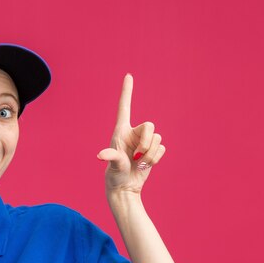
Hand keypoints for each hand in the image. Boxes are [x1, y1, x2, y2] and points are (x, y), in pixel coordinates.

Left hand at [96, 73, 165, 195]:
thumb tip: (101, 156)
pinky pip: (162, 148)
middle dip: (147, 143)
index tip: (128, 75)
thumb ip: (111, 157)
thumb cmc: (115, 175)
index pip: (124, 107)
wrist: (125, 187)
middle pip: (150, 126)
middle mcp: (133, 134)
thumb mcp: (112, 165)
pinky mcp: (153, 150)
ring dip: (150, 154)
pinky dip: (155, 159)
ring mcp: (144, 142)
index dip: (127, 91)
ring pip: (158, 139)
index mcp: (121, 131)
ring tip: (139, 164)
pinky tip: (145, 165)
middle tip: (137, 157)